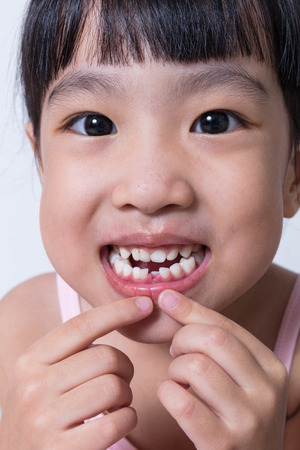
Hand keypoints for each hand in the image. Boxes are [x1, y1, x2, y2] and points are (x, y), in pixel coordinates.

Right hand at [0, 296, 152, 449]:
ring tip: (116, 403)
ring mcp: (45, 420)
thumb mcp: (41, 374)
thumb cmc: (43, 411)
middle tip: (120, 380)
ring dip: (126, 395)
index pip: (81, 326)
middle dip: (125, 367)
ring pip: (113, 387)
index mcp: (30, 360)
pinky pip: (116, 422)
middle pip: (105, 357)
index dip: (118, 311)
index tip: (145, 305)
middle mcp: (33, 387)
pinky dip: (127, 419)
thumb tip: (120, 312)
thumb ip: (69, 349)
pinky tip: (117, 421)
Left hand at [157, 290, 287, 449]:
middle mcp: (266, 391)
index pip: (225, 325)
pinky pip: (182, 403)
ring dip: (175, 369)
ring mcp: (248, 420)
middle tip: (176, 351)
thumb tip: (169, 296)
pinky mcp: (224, 444)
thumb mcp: (239, 376)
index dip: (190, 311)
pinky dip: (167, 392)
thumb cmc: (237, 413)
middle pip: (211, 340)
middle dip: (182, 338)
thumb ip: (211, 337)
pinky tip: (171, 395)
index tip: (166, 301)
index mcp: (272, 367)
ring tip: (178, 378)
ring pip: (195, 367)